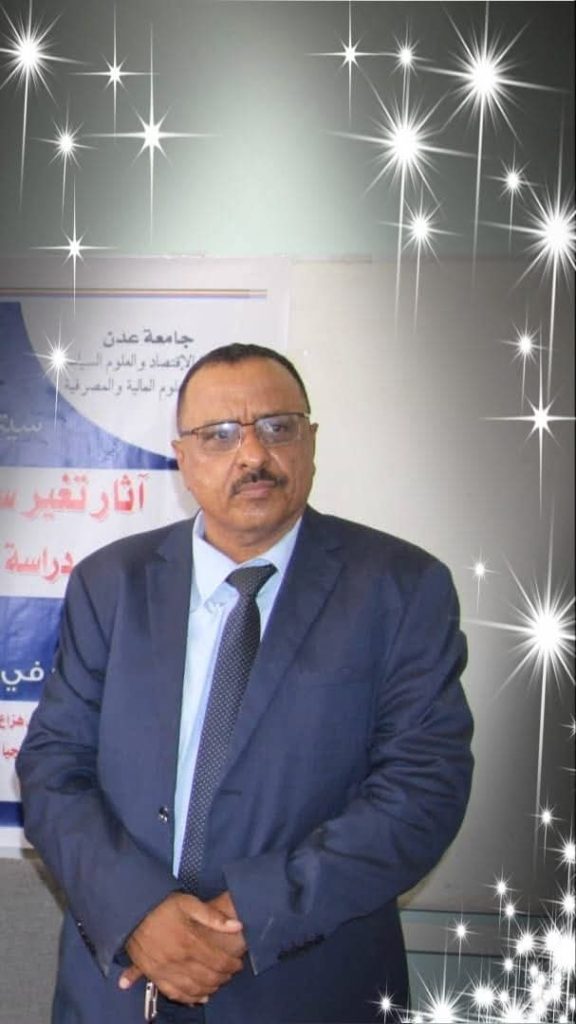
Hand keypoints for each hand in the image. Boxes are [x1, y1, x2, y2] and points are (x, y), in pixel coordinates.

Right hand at [119, 891, 243, 1003]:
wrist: (133, 911)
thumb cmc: (163, 905)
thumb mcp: (189, 903)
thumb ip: (213, 916)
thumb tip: (237, 926)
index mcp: (189, 941)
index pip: (218, 961)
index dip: (232, 964)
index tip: (238, 962)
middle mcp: (177, 960)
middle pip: (207, 977)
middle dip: (223, 977)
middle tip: (230, 973)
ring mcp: (164, 970)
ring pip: (192, 989)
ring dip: (209, 989)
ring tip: (218, 983)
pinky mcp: (153, 975)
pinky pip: (173, 993)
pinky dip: (188, 998)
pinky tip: (198, 997)